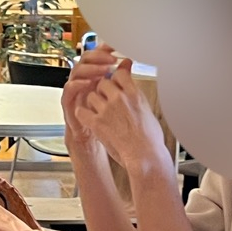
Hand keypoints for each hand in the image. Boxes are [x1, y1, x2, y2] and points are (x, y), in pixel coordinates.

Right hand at [61, 44, 118, 156]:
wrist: (95, 139)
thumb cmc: (107, 118)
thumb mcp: (118, 96)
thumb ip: (121, 77)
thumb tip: (129, 60)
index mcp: (95, 74)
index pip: (97, 55)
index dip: (104, 48)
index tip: (115, 45)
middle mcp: (84, 78)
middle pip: (86, 58)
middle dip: (99, 56)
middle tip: (112, 60)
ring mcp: (75, 89)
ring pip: (77, 70)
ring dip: (91, 69)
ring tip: (104, 71)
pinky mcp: (69, 102)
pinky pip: (69, 89)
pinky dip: (77, 84)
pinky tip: (88, 83)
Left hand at [66, 58, 172, 178]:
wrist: (146, 156)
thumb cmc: (150, 138)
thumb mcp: (148, 110)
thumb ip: (136, 95)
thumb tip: (132, 89)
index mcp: (134, 94)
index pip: (119, 74)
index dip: (115, 79)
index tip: (115, 85)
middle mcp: (119, 98)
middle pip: (103, 83)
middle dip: (103, 91)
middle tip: (107, 101)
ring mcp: (106, 110)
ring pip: (91, 96)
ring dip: (94, 103)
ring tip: (100, 113)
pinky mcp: (96, 123)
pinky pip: (81, 111)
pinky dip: (83, 114)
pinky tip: (89, 119)